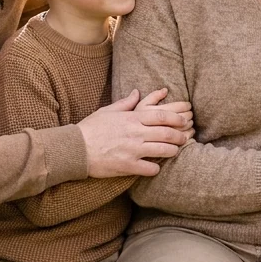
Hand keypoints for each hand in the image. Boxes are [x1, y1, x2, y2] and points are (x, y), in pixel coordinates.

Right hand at [78, 89, 193, 177]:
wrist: (75, 149)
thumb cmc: (90, 128)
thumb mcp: (107, 111)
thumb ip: (125, 103)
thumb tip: (137, 92)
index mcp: (132, 118)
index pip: (162, 115)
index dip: (176, 118)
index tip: (184, 120)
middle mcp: (135, 133)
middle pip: (167, 133)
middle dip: (180, 136)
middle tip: (185, 138)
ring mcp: (133, 150)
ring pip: (163, 151)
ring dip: (172, 152)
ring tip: (174, 152)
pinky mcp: (128, 166)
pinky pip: (150, 168)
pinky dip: (155, 168)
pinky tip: (155, 167)